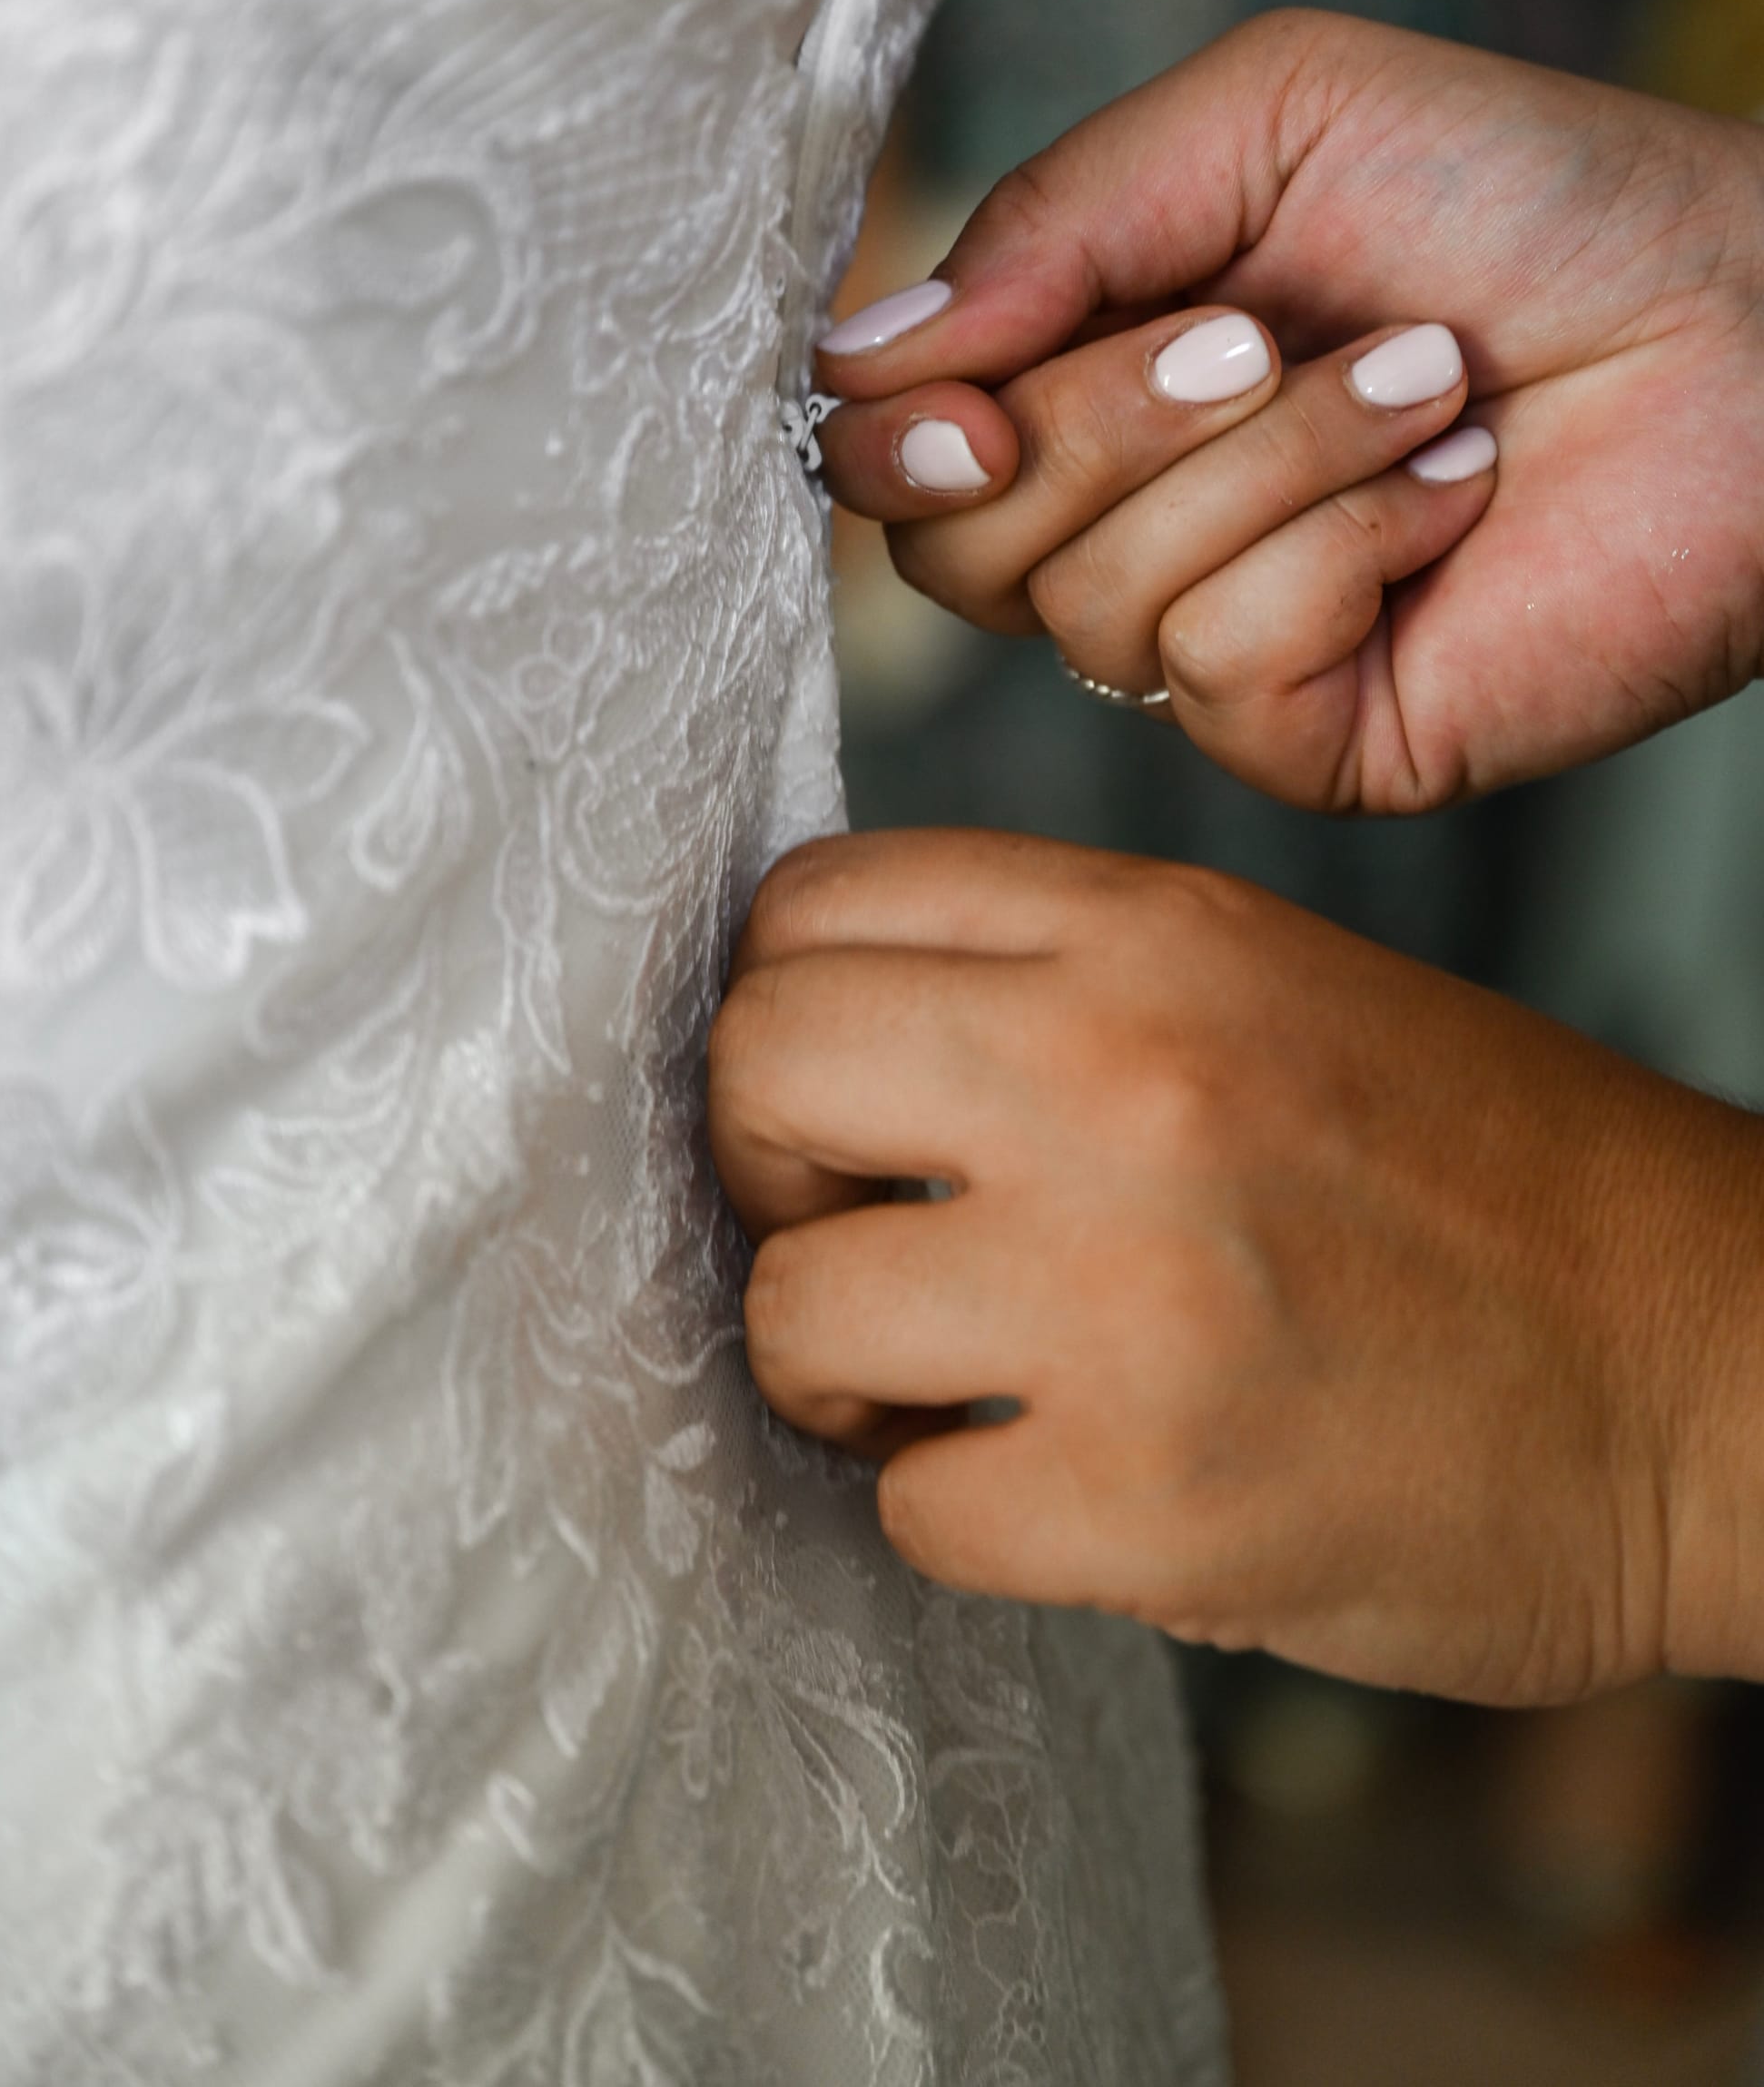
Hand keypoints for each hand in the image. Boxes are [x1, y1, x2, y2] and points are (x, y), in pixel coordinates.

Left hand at [708, 828, 1763, 1703]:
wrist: (1710, 1368)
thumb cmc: (1488, 1188)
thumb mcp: (1274, 989)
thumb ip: (1055, 984)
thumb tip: (820, 1042)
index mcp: (1154, 933)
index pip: (812, 905)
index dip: (788, 1016)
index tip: (839, 1103)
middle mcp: (1123, 1072)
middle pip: (755, 1066)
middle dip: (771, 1173)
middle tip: (858, 1238)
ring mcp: (1128, 1285)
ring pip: (792, 1309)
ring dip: (846, 1374)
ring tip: (952, 1390)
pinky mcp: (1153, 1495)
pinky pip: (908, 1510)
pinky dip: (960, 1518)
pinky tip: (1060, 1492)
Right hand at [812, 14, 1763, 809]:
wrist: (1754, 313)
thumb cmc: (1527, 196)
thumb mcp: (1261, 121)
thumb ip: (1052, 217)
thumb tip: (855, 362)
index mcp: (1090, 389)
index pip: (895, 461)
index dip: (895, 436)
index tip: (962, 391)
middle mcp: (1132, 532)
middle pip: (956, 552)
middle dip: (1099, 423)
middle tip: (1261, 338)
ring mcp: (1220, 649)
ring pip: (1095, 601)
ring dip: (1273, 460)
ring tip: (1422, 388)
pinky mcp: (1317, 738)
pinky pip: (1221, 668)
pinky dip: (1343, 550)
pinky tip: (1452, 501)